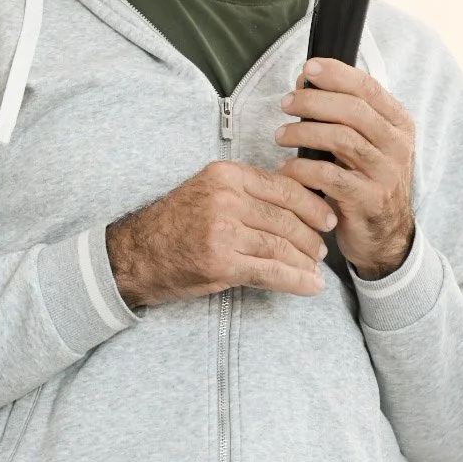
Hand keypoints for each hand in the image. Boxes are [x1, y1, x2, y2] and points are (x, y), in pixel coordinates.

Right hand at [107, 161, 335, 307]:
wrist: (136, 255)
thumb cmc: (175, 224)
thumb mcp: (209, 192)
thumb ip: (247, 192)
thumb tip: (298, 201)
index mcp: (226, 175)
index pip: (283, 186)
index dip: (311, 204)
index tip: (326, 217)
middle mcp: (225, 198)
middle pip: (286, 217)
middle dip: (311, 236)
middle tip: (322, 249)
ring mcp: (223, 230)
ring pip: (281, 245)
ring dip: (305, 260)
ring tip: (316, 269)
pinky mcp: (221, 262)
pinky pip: (270, 271)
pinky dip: (296, 280)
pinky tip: (311, 286)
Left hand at [275, 59, 414, 279]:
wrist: (385, 236)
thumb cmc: (365, 181)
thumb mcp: (364, 144)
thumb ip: (342, 115)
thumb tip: (305, 81)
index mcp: (398, 124)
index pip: (368, 88)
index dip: (336, 74)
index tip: (308, 69)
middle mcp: (397, 145)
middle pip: (353, 110)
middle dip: (313, 101)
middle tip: (285, 103)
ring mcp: (386, 173)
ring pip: (341, 139)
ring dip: (303, 132)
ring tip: (280, 135)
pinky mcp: (368, 200)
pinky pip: (329, 176)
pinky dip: (302, 169)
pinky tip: (285, 169)